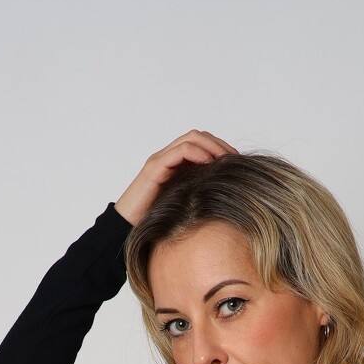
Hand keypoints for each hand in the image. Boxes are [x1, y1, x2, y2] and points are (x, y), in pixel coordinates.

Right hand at [114, 130, 239, 226]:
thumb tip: (226, 197)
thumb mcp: (184, 205)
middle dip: (220, 144)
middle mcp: (168, 157)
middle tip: (235, 160)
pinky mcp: (155, 167)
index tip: (237, 162)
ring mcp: (160, 160)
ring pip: (191, 138)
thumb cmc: (154, 220)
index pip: (202, 143)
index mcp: (175, 164)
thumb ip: (198, 195)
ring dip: (212, 146)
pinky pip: (180, 151)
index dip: (221, 148)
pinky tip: (209, 165)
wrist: (126, 227)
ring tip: (225, 161)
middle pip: (199, 136)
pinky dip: (197, 154)